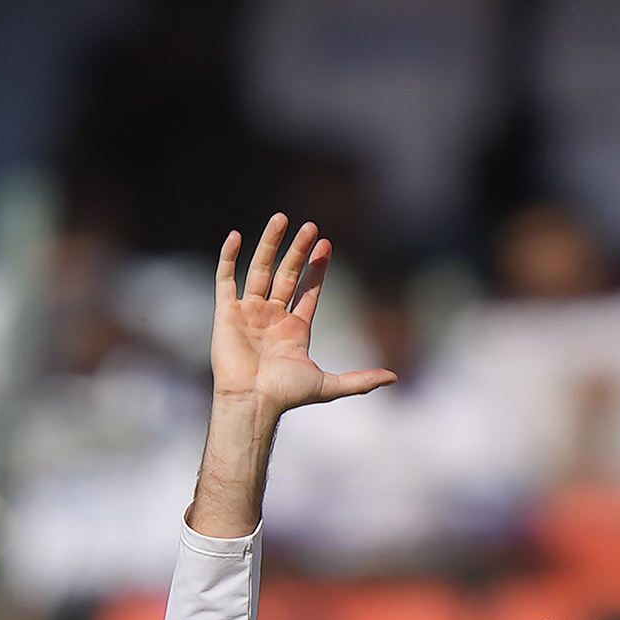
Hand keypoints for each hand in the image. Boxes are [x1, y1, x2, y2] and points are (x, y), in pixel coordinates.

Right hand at [189, 215, 395, 539]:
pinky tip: (236, 236)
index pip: (308, 290)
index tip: (326, 244)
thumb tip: (394, 377)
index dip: (317, 268)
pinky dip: (228, 258)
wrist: (252, 401)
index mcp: (295, 329)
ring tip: (282, 218)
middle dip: (299, 251)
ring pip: (260, 270)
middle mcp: (272, 317)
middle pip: (286, 275)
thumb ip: (360, 380)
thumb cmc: (285, 395)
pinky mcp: (226, 314)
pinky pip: (226, 280)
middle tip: (311, 227)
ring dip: (270, 244)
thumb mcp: (329, 385)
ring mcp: (248, 313)